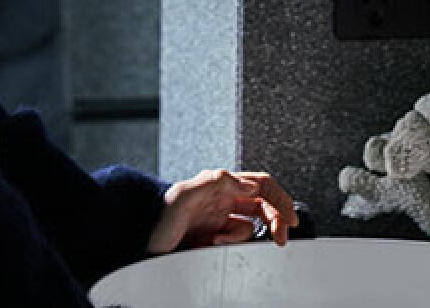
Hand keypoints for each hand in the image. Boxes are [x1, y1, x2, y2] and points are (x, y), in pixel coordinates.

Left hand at [146, 169, 299, 252]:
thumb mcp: (184, 195)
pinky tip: (214, 247)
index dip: (280, 197)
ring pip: (250, 229)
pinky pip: (236, 245)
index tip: (291, 217)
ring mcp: (219, 222)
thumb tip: (248, 185)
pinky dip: (232, 247)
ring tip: (220, 242)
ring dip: (242, 238)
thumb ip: (216, 183)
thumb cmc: (156, 216)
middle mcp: (222, 201)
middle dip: (275, 221)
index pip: (260, 185)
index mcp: (219, 185)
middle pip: (263, 207)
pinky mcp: (214, 242)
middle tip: (280, 238)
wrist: (139, 244)